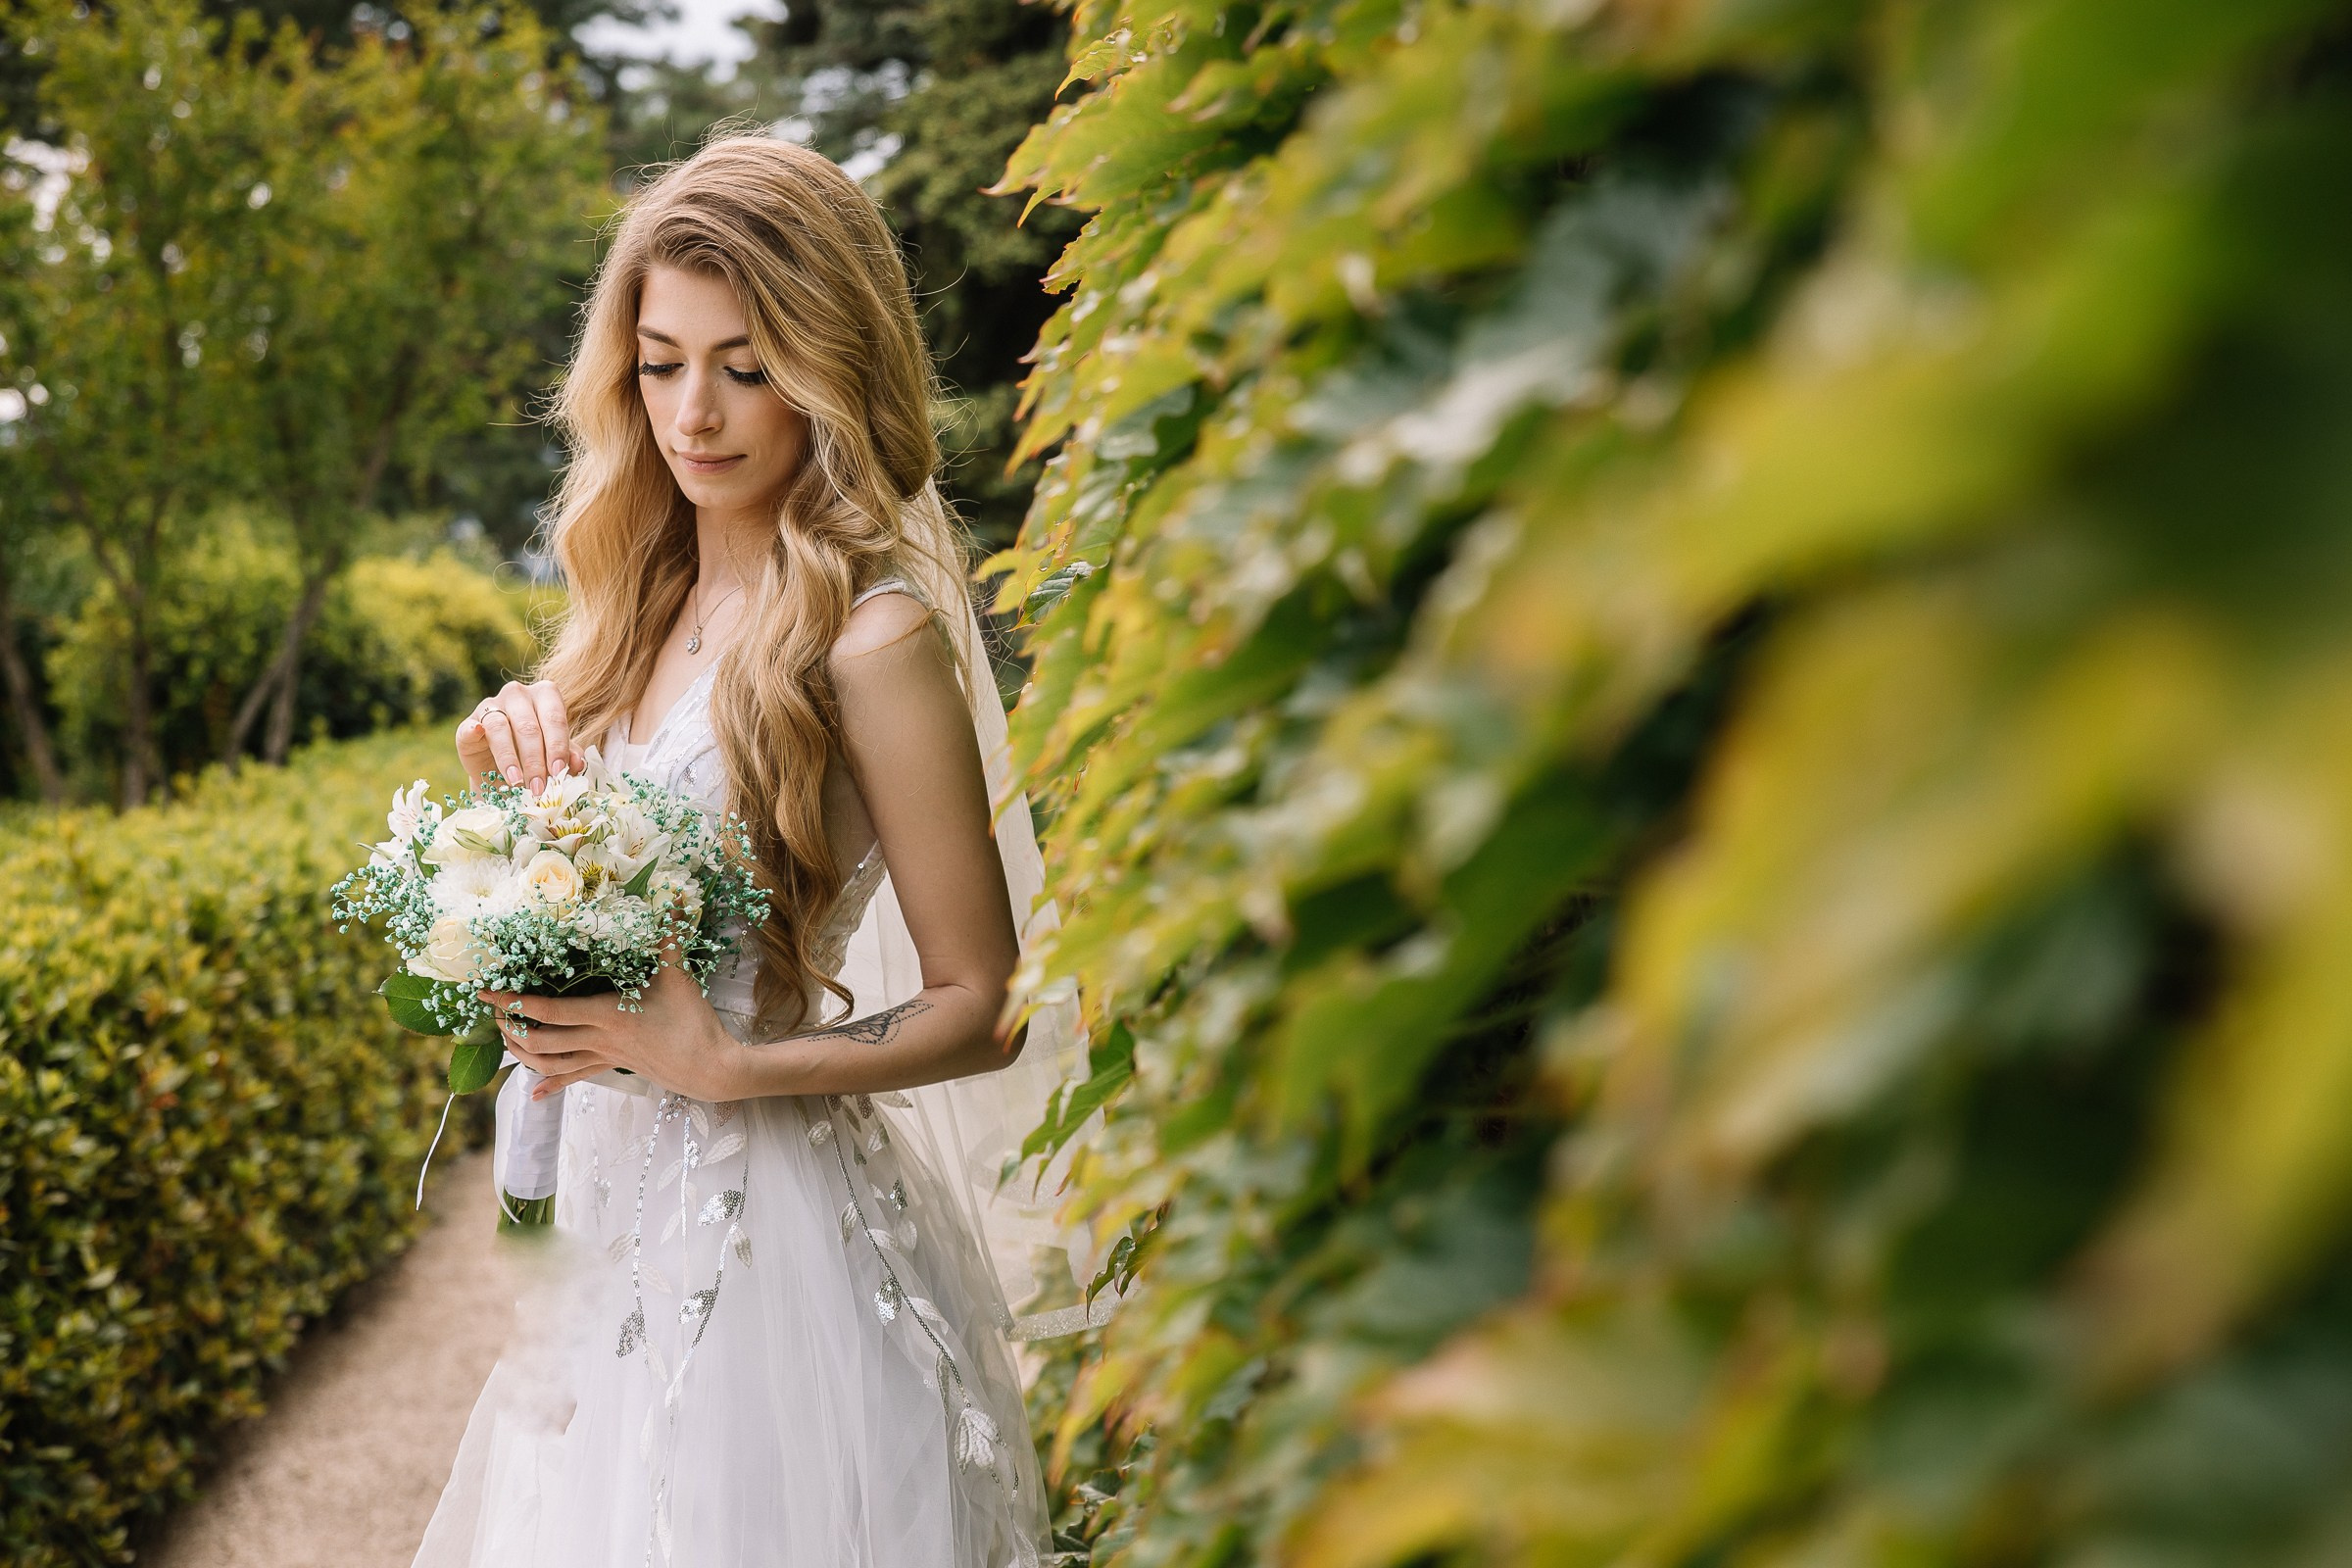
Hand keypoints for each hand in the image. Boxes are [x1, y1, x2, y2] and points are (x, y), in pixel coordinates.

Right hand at [456, 678, 582, 791]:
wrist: (503, 774)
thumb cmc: (537, 757)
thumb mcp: (556, 756)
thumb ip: (569, 755)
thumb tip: (577, 763)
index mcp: (546, 696)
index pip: (554, 718)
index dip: (557, 746)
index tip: (559, 772)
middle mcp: (518, 694)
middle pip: (528, 726)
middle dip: (535, 761)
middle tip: (539, 787)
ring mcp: (490, 706)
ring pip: (499, 728)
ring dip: (509, 758)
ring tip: (516, 783)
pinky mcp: (468, 723)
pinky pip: (470, 726)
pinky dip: (472, 731)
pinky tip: (477, 734)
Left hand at [483, 961, 747, 1103]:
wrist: (711, 1068)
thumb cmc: (693, 1021)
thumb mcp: (679, 975)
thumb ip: (669, 937)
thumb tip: (672, 897)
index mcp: (607, 1014)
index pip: (549, 1011)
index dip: (514, 1003)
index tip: (487, 993)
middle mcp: (599, 1039)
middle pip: (542, 1041)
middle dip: (512, 1029)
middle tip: (493, 1014)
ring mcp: (605, 1056)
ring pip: (552, 1064)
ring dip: (524, 1056)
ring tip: (507, 1042)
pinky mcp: (613, 1067)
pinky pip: (577, 1077)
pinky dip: (552, 1084)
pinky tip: (535, 1094)